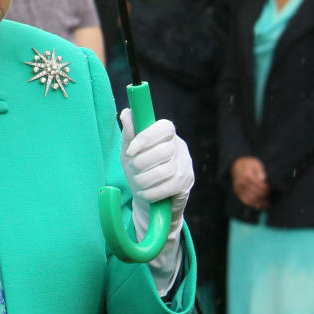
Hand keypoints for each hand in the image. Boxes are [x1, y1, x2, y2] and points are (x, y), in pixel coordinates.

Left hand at [120, 109, 194, 239]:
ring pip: (163, 172)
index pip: (164, 127)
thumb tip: (126, 113)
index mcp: (167, 134)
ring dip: (143, 180)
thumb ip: (129, 134)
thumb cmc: (139, 171)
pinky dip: (150, 193)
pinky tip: (145, 193)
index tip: (131, 150)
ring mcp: (186, 165)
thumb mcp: (129, 152)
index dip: (146, 138)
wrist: (148, 200)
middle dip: (141, 164)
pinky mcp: (187, 183)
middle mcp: (180, 147)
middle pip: (162, 152)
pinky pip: (167, 188)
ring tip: (138, 182)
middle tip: (134, 169)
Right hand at [231, 156, 268, 209]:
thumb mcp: (256, 164)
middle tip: (270, 195)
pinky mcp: (237, 192)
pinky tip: (259, 205)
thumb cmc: (249, 164)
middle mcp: (241, 182)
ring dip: (259, 202)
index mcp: (247, 174)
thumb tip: (263, 179)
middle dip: (264, 195)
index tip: (270, 188)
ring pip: (250, 199)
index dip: (265, 188)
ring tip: (267, 203)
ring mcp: (238, 188)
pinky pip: (245, 200)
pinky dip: (252, 204)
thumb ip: (260, 171)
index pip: (258, 184)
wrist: (236, 164)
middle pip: (255, 192)